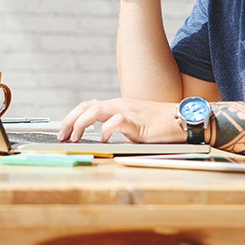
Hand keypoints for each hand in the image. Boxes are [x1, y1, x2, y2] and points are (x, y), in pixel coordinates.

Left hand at [58, 97, 184, 142]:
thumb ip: (117, 127)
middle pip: (86, 106)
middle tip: (62, 136)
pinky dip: (106, 129)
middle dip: (69, 120)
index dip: (72, 117)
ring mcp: (127, 111)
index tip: (63, 131)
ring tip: (75, 138)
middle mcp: (119, 105)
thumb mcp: (133, 125)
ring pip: (96, 109)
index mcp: (116, 106)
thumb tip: (101, 136)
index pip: (87, 105)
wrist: (182, 120)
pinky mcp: (137, 122)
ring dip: (81, 123)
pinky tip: (103, 139)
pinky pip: (116, 121)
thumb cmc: (159, 125)